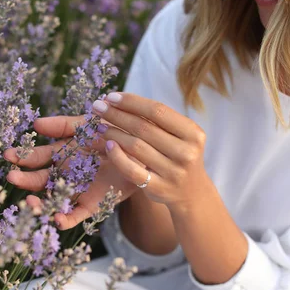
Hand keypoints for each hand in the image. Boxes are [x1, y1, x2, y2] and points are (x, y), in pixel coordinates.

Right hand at [4, 115, 142, 229]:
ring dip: (39, 204)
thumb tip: (36, 124)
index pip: (37, 158)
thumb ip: (63, 125)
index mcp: (61, 154)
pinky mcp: (91, 205)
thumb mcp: (88, 125)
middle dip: (25, 180)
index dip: (23, 157)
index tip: (9, 155)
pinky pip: (74, 215)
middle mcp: (64, 174)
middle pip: (39, 181)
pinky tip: (56, 218)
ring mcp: (76, 191)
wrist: (143, 150)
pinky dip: (64, 219)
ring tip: (30, 202)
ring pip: (51, 201)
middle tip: (12, 177)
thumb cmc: (114, 133)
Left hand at [93, 92, 213, 211]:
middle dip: (116, 114)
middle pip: (143, 127)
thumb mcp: (180, 136)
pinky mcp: (158, 188)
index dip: (131, 102)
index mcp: (192, 133)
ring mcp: (173, 172)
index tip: (110, 96)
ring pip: (135, 146)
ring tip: (99, 126)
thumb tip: (119, 101)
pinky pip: (131, 170)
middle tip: (97, 106)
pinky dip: (117, 156)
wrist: (192, 193)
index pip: (157, 111)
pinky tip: (107, 145)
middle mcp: (186, 152)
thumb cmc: (179, 155)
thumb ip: (158, 120)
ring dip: (113, 133)